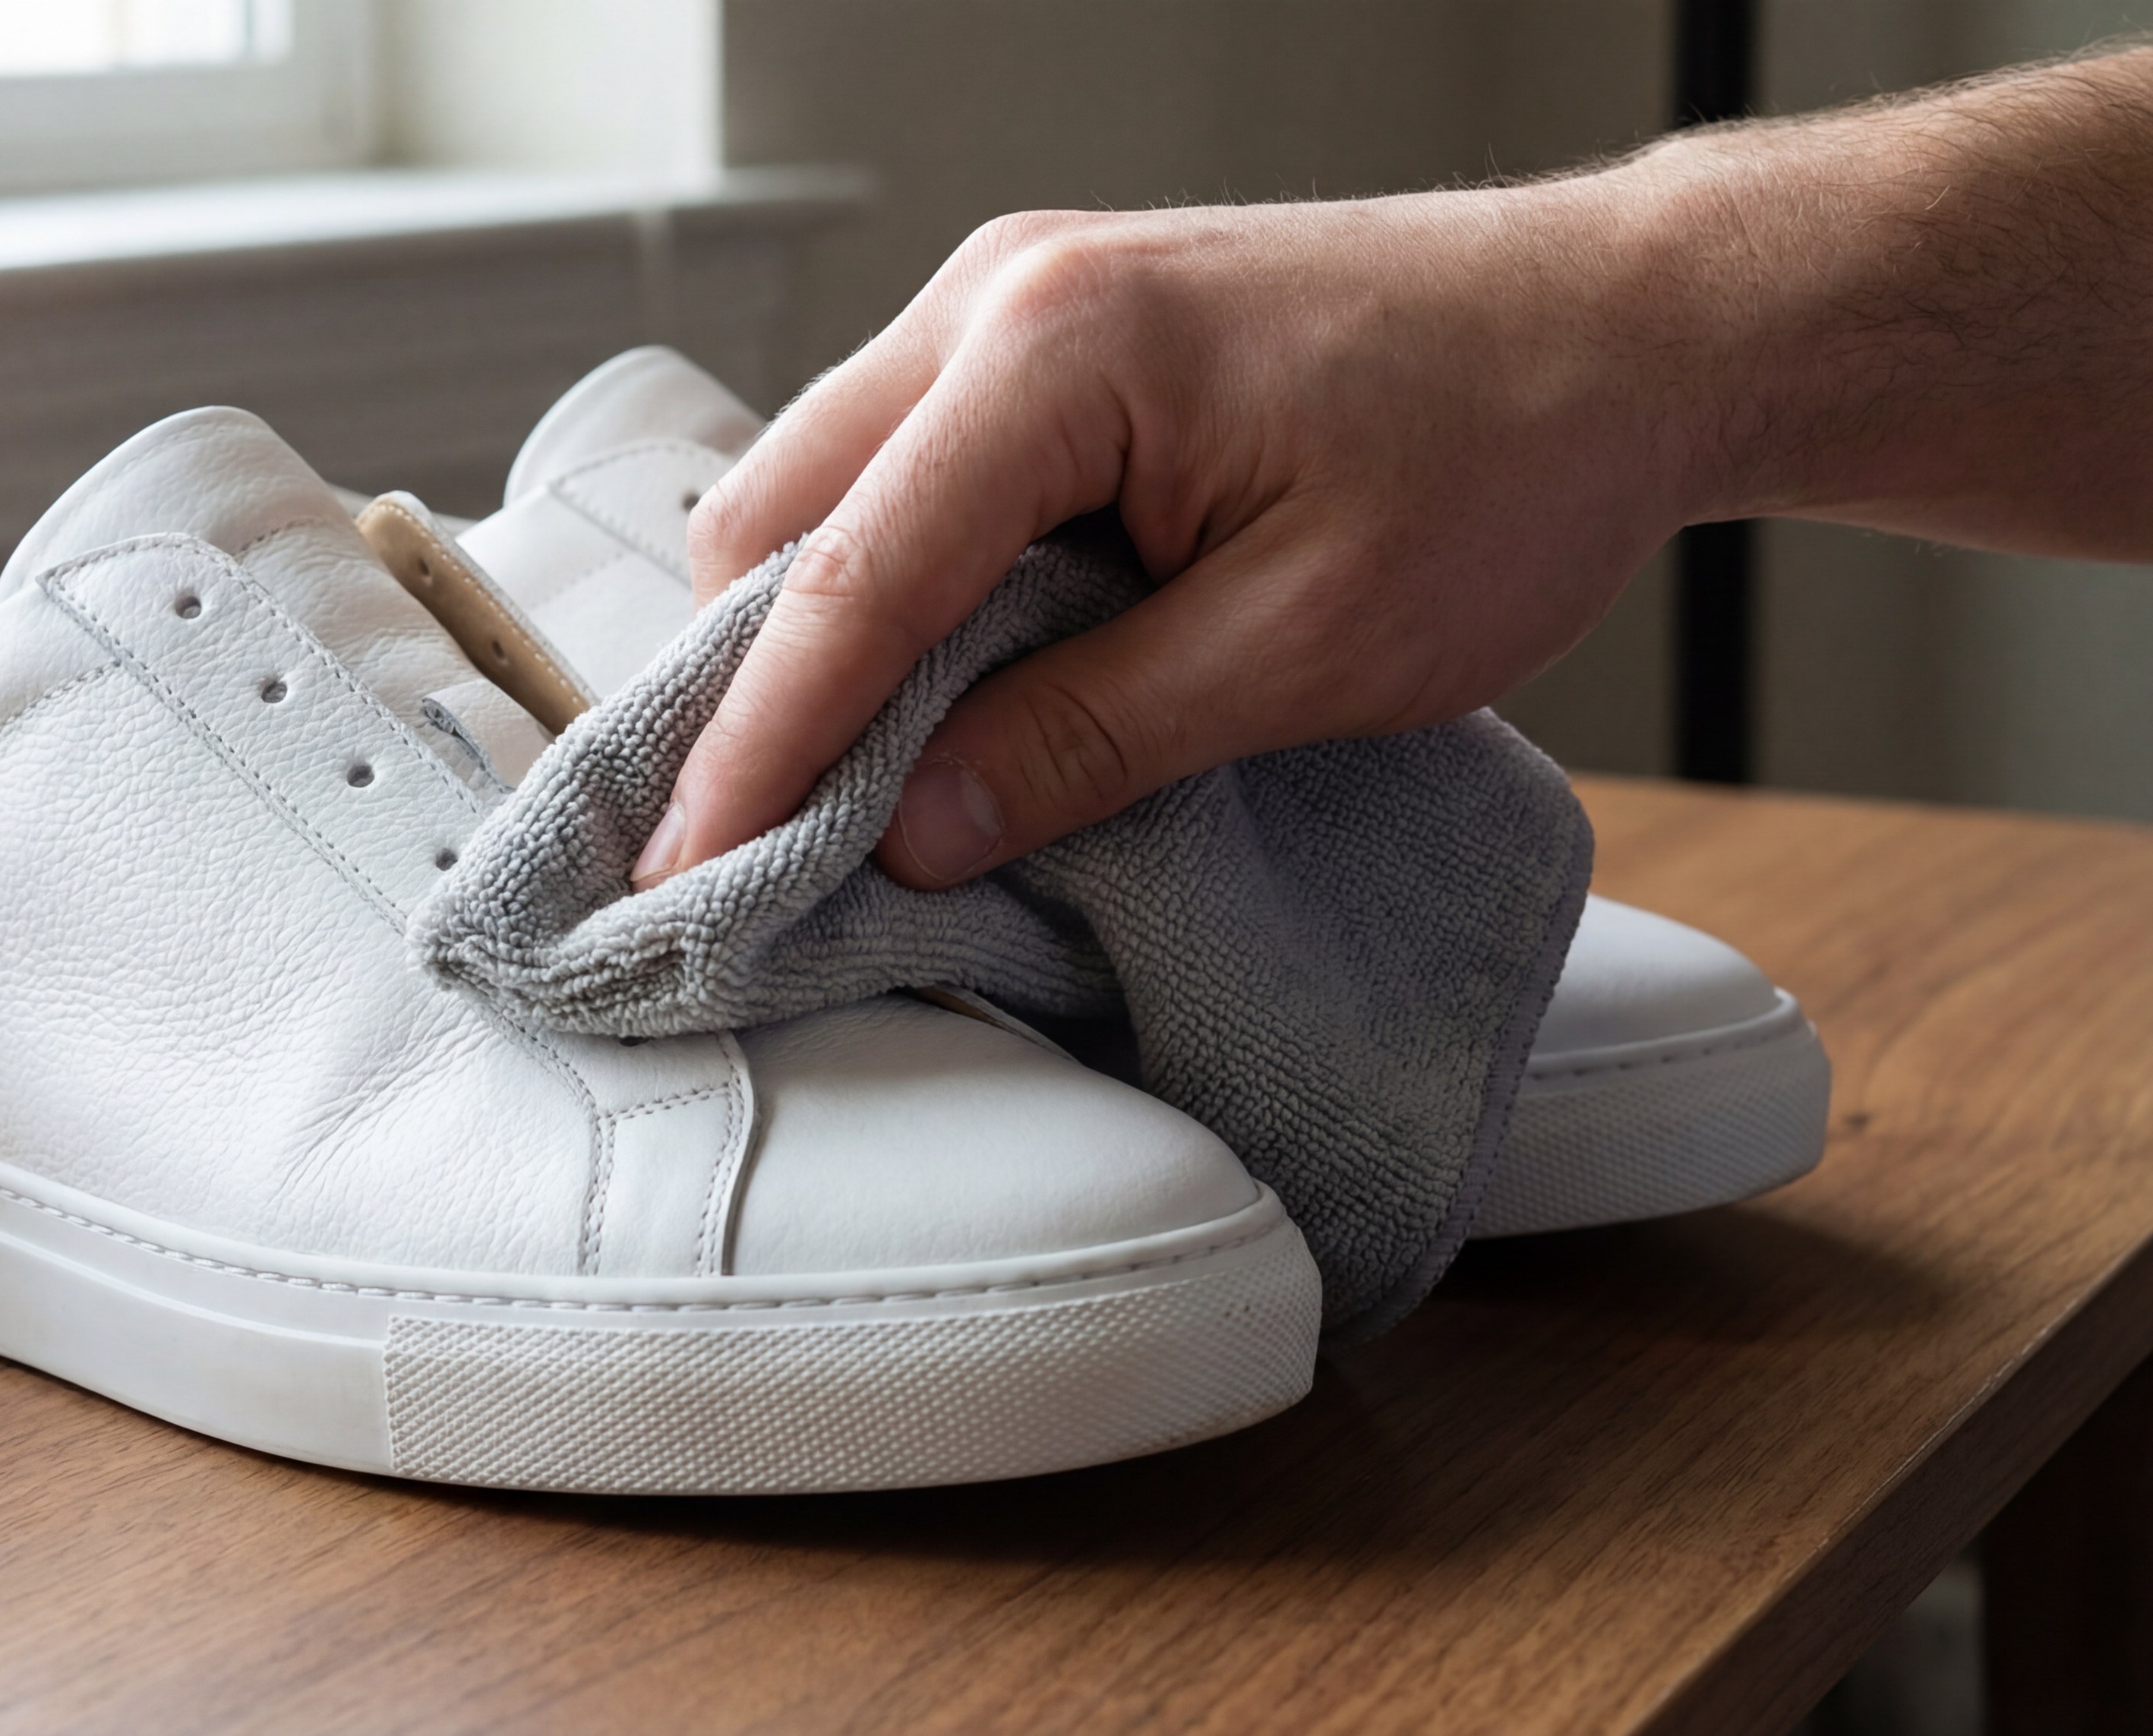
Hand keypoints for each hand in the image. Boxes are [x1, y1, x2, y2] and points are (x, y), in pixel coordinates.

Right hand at [632, 185, 1698, 890]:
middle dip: (745, 687)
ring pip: (819, 485)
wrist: (1628, 326)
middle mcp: (1000, 293)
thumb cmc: (1510, 456)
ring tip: (837, 789)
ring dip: (813, 636)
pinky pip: (898, 466)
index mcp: (1059, 349)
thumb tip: (913, 832)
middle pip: (777, 511)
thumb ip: (1093, 736)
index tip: (681, 875)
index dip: (753, 746)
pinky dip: (883, 583)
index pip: (847, 578)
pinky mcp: (1044, 330)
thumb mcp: (1310, 645)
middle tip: (746, 853)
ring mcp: (1012, 297)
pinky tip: (930, 686)